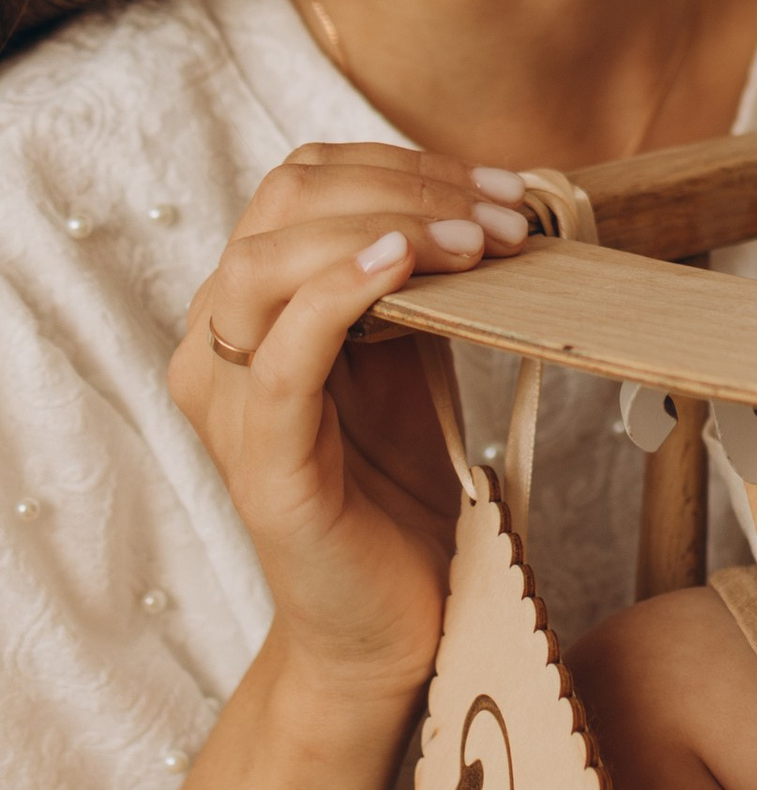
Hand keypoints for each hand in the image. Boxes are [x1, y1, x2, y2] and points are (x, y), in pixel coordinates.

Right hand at [171, 148, 532, 721]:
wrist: (391, 623)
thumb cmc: (396, 488)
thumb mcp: (407, 357)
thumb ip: (413, 280)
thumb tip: (483, 198)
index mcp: (250, 307)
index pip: (305, 184)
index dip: (405, 166)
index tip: (503, 186)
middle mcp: (218, 343)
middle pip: (286, 205)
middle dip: (408, 189)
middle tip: (504, 218)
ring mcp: (230, 403)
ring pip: (269, 263)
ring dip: (388, 228)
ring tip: (476, 241)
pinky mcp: (261, 464)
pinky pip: (282, 355)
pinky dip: (340, 292)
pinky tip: (403, 266)